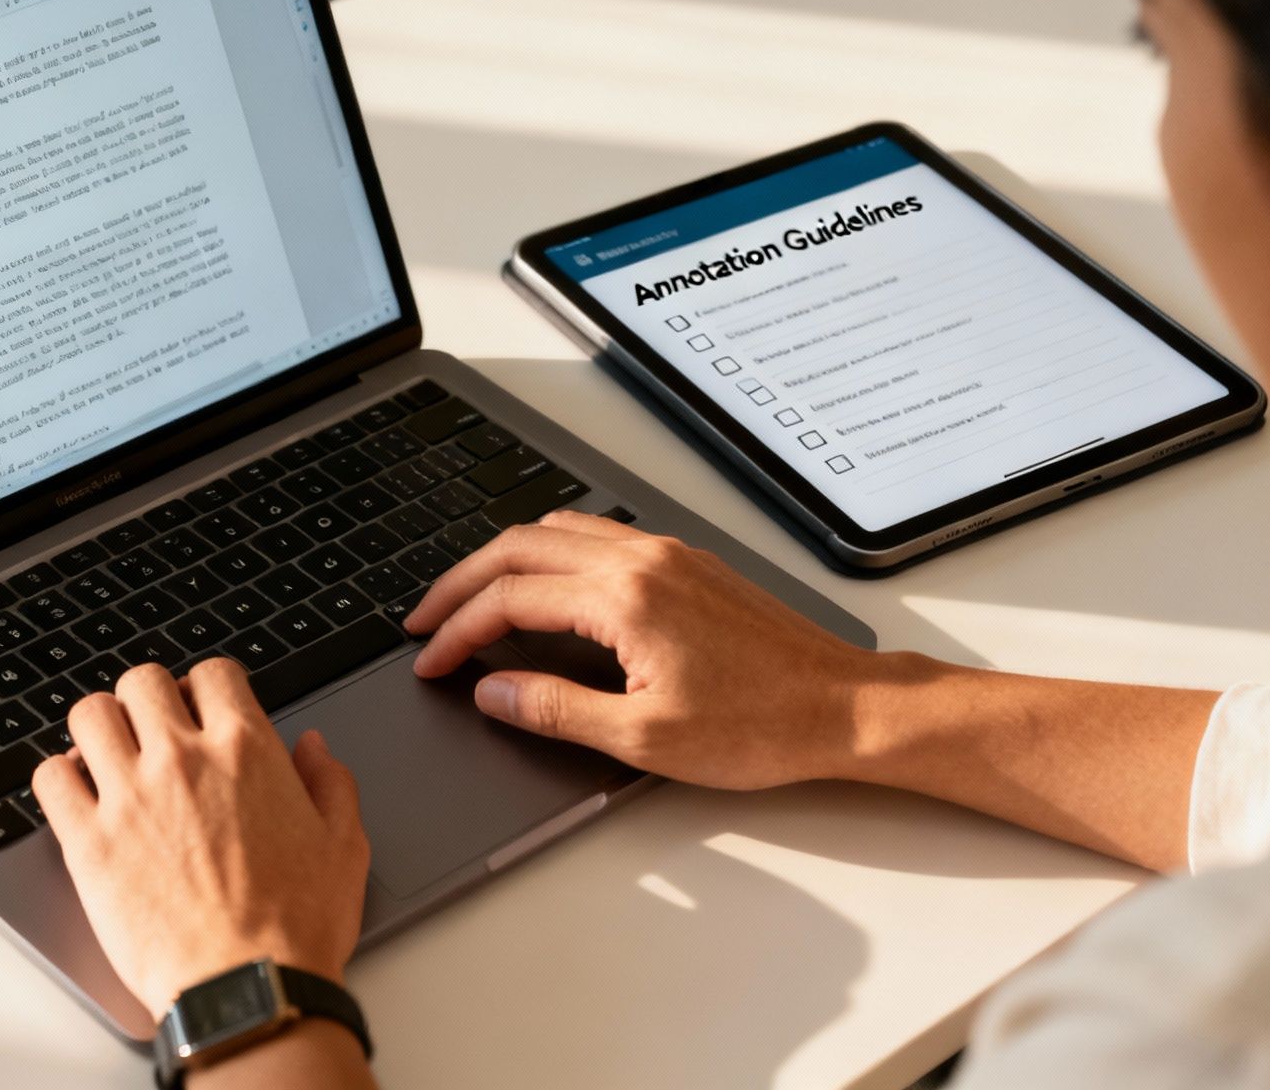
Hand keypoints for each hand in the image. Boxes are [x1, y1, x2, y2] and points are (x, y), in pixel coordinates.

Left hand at [31, 659, 370, 1017]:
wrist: (248, 987)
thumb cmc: (296, 926)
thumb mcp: (343, 844)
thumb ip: (329, 782)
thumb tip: (313, 746)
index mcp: (246, 750)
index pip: (211, 674)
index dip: (206, 688)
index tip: (202, 710)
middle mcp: (182, 759)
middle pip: (143, 681)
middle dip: (150, 700)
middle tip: (155, 732)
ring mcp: (129, 797)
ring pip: (89, 714)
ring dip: (100, 727)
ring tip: (111, 755)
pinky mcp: (87, 842)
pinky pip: (50, 777)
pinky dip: (59, 776)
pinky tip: (79, 795)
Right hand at [403, 510, 875, 790]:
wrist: (843, 707)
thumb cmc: (760, 726)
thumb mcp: (642, 738)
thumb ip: (554, 709)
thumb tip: (492, 689)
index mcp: (624, 598)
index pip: (510, 599)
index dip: (457, 630)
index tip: (432, 662)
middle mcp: (641, 561)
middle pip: (519, 547)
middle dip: (461, 584)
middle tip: (426, 622)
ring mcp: (666, 555)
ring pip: (557, 531)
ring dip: (504, 561)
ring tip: (472, 600)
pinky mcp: (686, 564)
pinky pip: (597, 536)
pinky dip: (549, 554)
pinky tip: (545, 587)